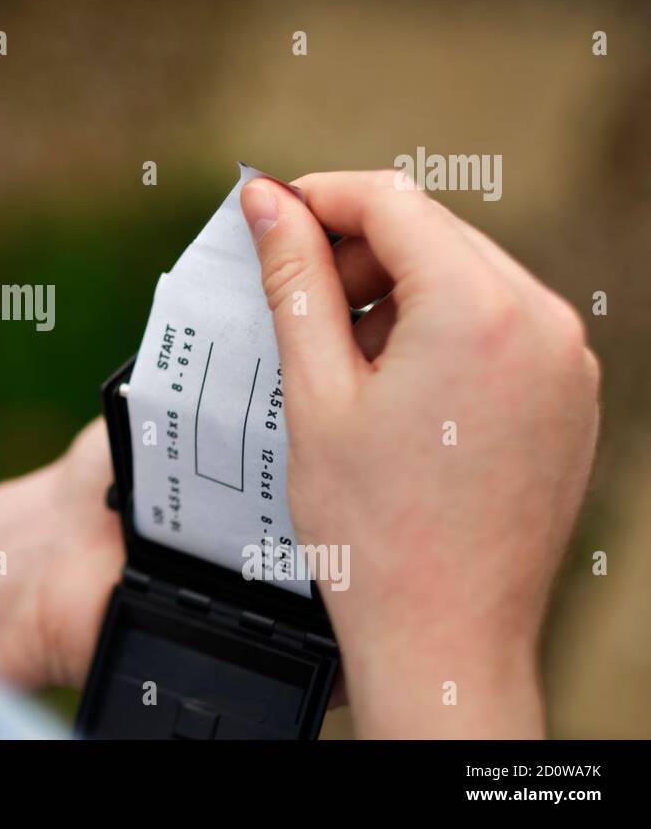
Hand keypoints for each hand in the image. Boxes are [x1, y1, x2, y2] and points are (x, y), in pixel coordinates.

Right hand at [240, 170, 599, 737]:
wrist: (445, 638)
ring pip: (467, 274)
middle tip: (295, 299)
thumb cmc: (372, 530)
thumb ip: (294, 280)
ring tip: (344, 361)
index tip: (268, 216)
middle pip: (433, 232)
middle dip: (355, 249)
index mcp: (478, 310)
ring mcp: (568, 361)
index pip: (390, 201)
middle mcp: (542, 321)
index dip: (318, 198)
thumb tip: (266, 199)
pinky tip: (394, 386)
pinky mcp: (570, 396)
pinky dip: (439, 328)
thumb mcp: (315, 393)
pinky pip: (499, 323)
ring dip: (396, 290)